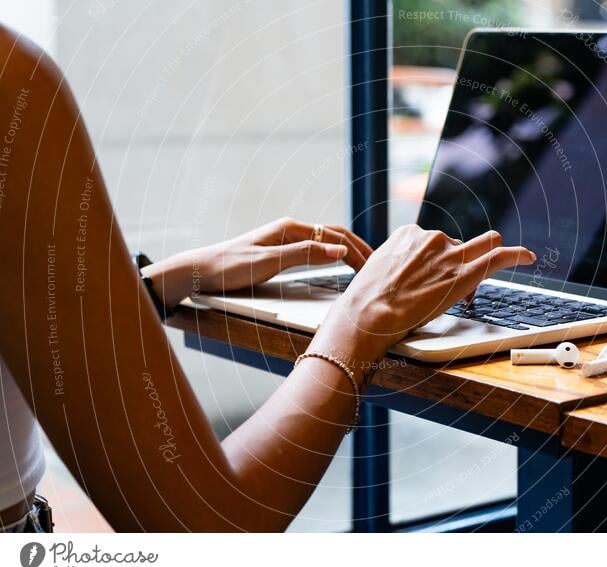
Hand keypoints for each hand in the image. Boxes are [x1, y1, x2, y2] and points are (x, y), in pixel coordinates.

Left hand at [142, 218, 372, 307]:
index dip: (357, 250)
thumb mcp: (268, 262)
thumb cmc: (230, 267)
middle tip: (378, 267)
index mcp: (290, 228)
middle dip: (358, 249)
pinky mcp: (280, 250)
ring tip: (365, 265)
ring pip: (326, 241)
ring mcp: (285, 238)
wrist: (200, 270)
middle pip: (333, 235)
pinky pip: (316, 249)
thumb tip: (338, 250)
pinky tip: (338, 265)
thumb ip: (304, 255)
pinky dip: (334, 256)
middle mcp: (290, 229)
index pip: (334, 235)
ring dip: (348, 251)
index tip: (374, 267)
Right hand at [309, 225, 535, 366]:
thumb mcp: (378, 270)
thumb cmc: (367, 301)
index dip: (440, 262)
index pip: (437, 242)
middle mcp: (433, 238)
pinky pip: (499, 257)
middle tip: (448, 287)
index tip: (434, 280)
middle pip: (460, 245)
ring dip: (482, 263)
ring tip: (471, 287)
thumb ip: (399, 265)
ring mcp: (451, 255)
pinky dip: (517, 255)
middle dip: (460, 261)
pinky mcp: (464, 274)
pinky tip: (528, 257)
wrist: (369, 314)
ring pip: (484, 244)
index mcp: (410, 234)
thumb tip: (403, 274)